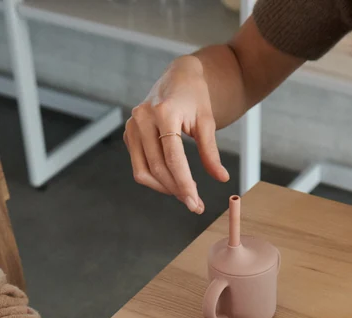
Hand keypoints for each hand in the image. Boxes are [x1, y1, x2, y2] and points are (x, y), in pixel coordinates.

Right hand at [124, 55, 229, 212]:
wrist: (178, 78)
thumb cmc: (195, 98)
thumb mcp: (207, 122)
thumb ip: (211, 152)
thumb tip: (221, 178)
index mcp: (164, 112)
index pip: (173, 159)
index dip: (184, 185)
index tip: (195, 204)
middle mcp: (143, 119)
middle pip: (159, 169)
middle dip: (178, 191)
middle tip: (195, 204)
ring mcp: (132, 127)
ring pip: (144, 172)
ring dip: (165, 188)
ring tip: (185, 193)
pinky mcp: (129, 134)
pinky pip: (140, 166)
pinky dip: (156, 179)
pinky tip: (173, 180)